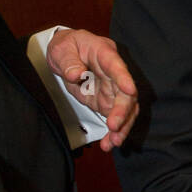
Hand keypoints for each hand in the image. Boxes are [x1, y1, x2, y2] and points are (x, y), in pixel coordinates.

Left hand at [46, 28, 138, 151]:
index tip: (130, 91)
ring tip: (113, 142)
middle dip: (122, 111)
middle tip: (114, 126)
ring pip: (126, 109)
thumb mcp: (61, 49)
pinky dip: (113, 132)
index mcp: (104, 53)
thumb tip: (76, 74)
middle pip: (125, 92)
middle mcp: (114, 72)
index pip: (117, 66)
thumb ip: (69, 61)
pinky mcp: (107, 102)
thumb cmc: (66, 47)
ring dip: (122, 127)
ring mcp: (112, 88)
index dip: (124, 79)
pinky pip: (115, 118)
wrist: (65, 55)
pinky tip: (108, 144)